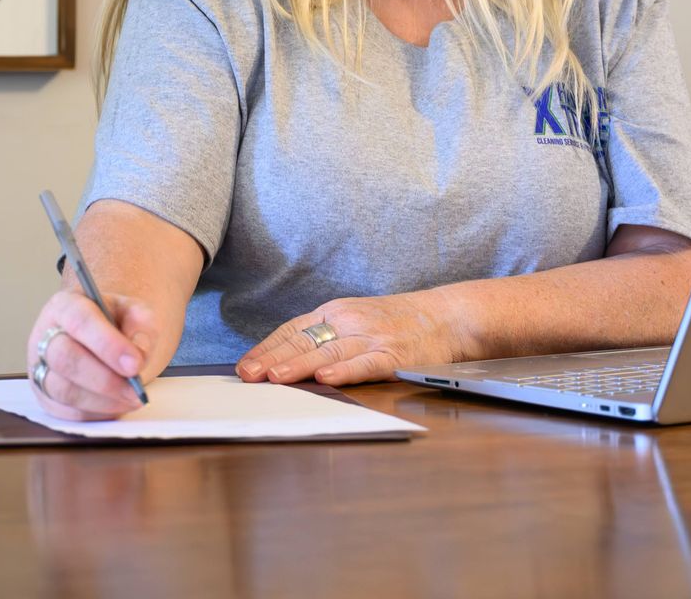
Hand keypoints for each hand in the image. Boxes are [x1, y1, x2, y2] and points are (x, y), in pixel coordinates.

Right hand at [25, 289, 159, 420]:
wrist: (105, 336)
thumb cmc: (116, 323)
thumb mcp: (134, 312)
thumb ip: (141, 325)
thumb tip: (138, 355)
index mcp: (65, 306)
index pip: (79, 321)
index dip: (107, 344)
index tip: (135, 364)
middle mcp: (45, 335)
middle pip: (64, 358)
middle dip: (104, 379)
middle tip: (135, 389)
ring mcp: (40, 368)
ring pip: (63, 390)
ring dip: (102, 400)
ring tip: (131, 397)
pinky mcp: (46, 397)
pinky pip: (68, 412)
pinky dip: (97, 413)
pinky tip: (118, 404)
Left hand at [235, 292, 456, 387]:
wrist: (446, 316)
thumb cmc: (397, 321)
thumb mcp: (356, 318)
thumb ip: (326, 335)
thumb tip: (287, 358)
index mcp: (335, 312)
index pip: (292, 329)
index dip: (266, 348)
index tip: (244, 366)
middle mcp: (348, 321)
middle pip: (304, 340)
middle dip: (272, 359)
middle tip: (247, 376)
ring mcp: (371, 337)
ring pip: (328, 351)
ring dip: (299, 365)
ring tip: (275, 377)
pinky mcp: (394, 355)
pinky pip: (366, 363)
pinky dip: (345, 371)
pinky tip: (326, 377)